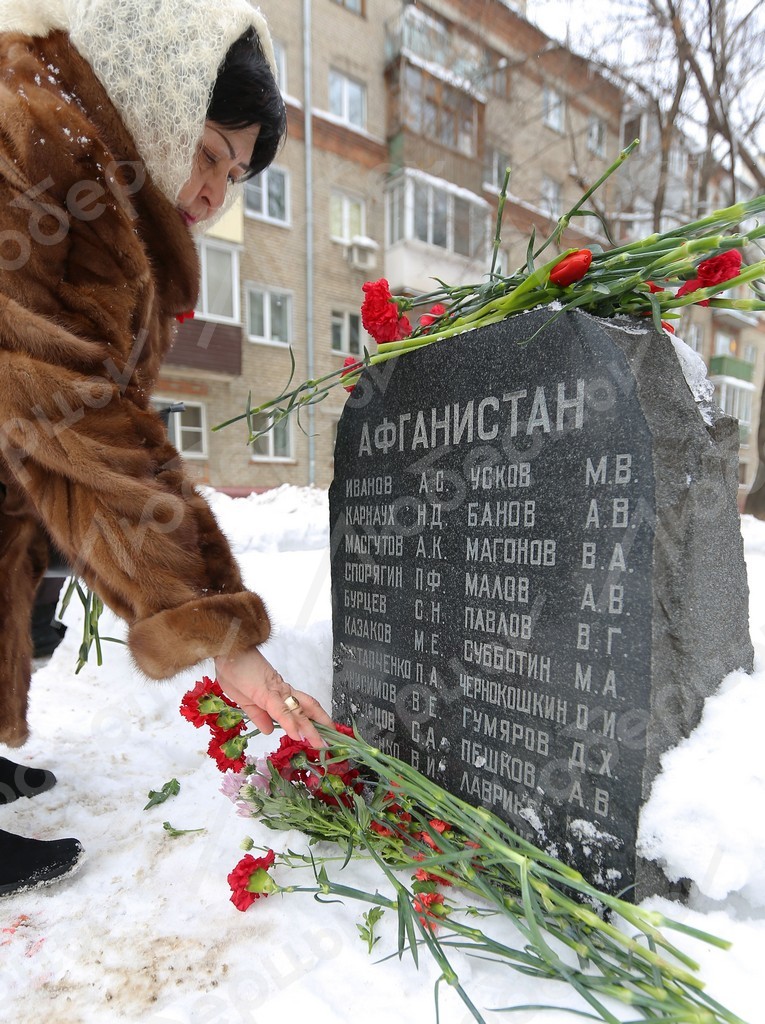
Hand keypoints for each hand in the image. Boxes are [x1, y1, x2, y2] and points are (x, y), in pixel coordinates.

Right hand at [214, 646, 332, 747]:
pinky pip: (281, 710)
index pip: (297, 710)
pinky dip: (290, 724)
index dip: (308, 722)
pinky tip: (298, 736)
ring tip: (322, 743)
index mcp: (276, 694)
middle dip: (319, 726)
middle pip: (306, 710)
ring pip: (299, 711)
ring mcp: (277, 691)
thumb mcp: (243, 699)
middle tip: (329, 743)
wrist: (228, 649)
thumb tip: (269, 731)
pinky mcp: (267, 692)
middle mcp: (281, 692)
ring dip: (311, 729)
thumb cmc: (232, 670)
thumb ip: (257, 715)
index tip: (316, 736)